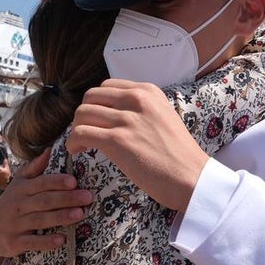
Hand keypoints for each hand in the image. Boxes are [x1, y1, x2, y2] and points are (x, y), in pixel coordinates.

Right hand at [0, 150, 92, 262]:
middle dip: (66, 198)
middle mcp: (18, 205)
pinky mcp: (14, 242)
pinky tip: (62, 240)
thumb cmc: (11, 203)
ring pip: (40, 220)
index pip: (40, 183)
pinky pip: (32, 242)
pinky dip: (46, 241)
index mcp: (22, 189)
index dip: (56, 182)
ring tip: (79, 214)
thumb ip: (34, 168)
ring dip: (60, 217)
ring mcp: (16, 225)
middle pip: (44, 201)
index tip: (74, 181)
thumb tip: (51, 149)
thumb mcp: (19, 183)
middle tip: (87, 197)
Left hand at [67, 79, 207, 211]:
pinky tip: (77, 151)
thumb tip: (115, 114)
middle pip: (91, 97)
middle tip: (87, 132)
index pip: (107, 86)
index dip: (97, 103)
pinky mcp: (117, 141)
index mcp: (148, 91)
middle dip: (84, 114)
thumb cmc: (179, 155)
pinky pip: (81, 133)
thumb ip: (142, 109)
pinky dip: (73, 142)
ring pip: (82, 114)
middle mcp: (136, 99)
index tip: (98, 120)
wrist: (191, 177)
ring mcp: (127, 119)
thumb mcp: (164, 117)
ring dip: (76, 129)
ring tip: (81, 144)